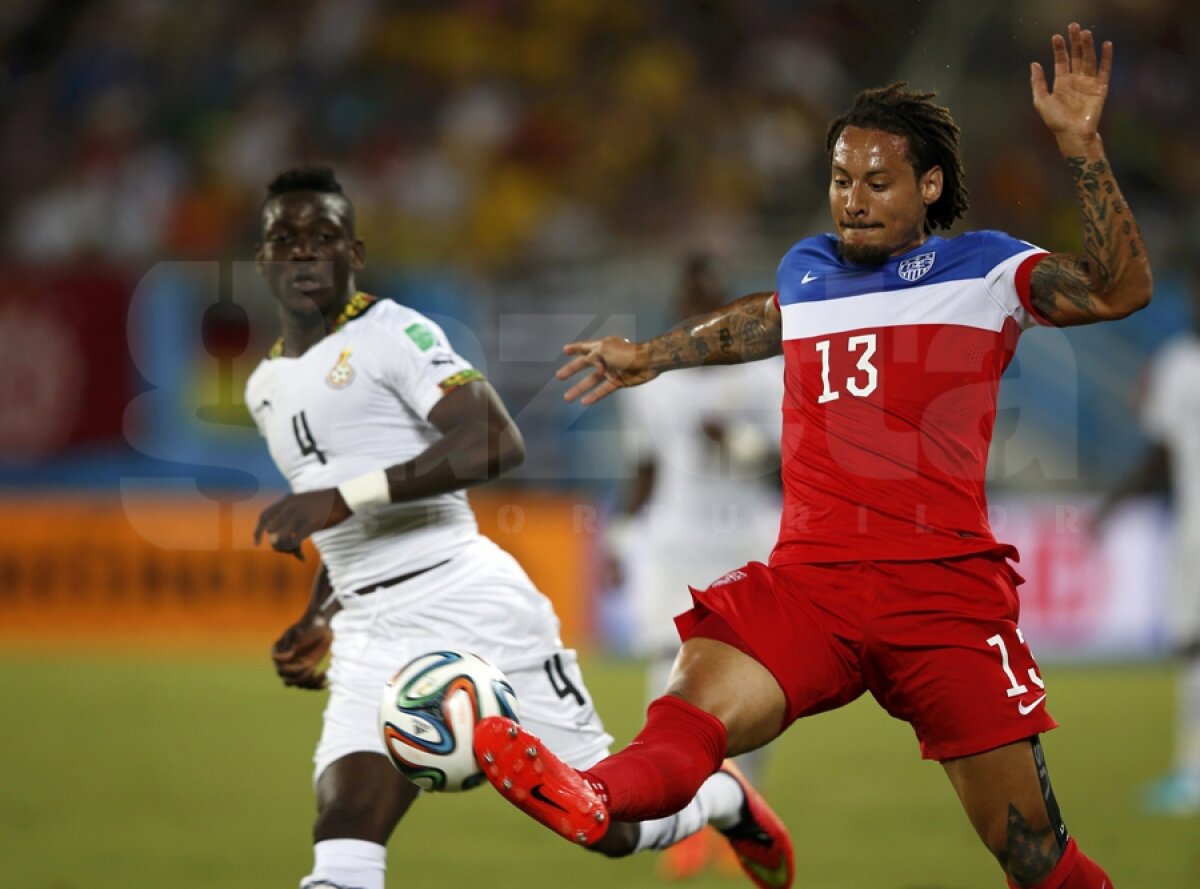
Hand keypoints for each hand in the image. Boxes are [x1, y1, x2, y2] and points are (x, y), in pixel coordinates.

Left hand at [254, 489, 350, 557]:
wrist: (344, 497)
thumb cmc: (326, 503)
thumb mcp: (303, 502)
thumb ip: (291, 513)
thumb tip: (284, 534)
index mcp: (287, 500)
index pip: (264, 516)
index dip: (257, 531)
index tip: (257, 543)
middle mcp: (290, 507)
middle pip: (270, 531)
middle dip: (276, 544)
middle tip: (289, 550)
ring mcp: (300, 515)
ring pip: (279, 537)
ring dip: (285, 549)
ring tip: (296, 552)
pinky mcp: (311, 523)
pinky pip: (294, 541)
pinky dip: (295, 551)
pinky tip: (302, 556)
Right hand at [270, 615, 332, 689]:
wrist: (323, 626)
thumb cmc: (309, 626)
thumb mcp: (298, 634)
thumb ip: (289, 646)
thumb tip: (274, 658)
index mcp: (279, 653)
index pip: (281, 670)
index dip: (293, 671)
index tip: (307, 665)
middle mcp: (286, 662)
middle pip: (288, 680)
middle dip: (301, 678)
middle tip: (313, 669)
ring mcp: (296, 667)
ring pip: (298, 685)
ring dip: (310, 683)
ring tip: (322, 674)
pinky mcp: (307, 670)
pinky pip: (309, 684)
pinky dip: (317, 685)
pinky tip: (326, 683)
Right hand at [556, 337, 656, 404]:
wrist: (648, 362)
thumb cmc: (626, 353)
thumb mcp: (605, 349)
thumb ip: (593, 356)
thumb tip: (590, 363)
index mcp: (601, 347)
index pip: (584, 347)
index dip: (574, 348)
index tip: (564, 350)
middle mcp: (604, 359)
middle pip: (584, 365)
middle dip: (571, 370)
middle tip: (559, 376)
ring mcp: (610, 371)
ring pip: (591, 381)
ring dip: (579, 388)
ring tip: (567, 397)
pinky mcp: (617, 382)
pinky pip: (603, 390)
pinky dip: (594, 396)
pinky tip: (584, 402)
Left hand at [1031, 22, 1112, 151]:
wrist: (1073, 134)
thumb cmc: (1056, 120)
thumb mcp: (1041, 101)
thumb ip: (1038, 83)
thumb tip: (1034, 63)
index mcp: (1061, 82)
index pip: (1061, 60)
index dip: (1059, 48)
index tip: (1056, 36)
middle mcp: (1075, 80)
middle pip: (1076, 56)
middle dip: (1074, 42)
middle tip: (1074, 26)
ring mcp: (1088, 83)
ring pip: (1089, 59)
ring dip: (1088, 46)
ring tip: (1086, 32)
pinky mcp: (1100, 88)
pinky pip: (1104, 69)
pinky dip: (1106, 57)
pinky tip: (1106, 45)